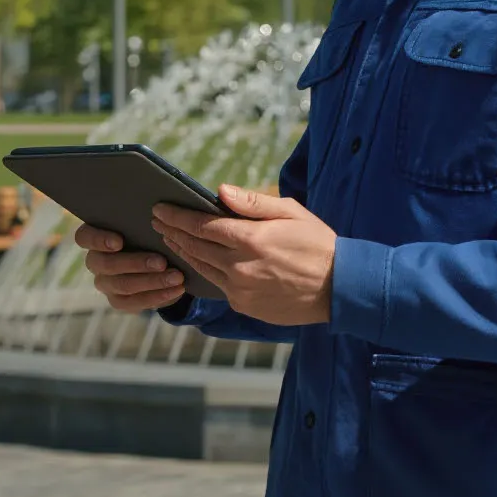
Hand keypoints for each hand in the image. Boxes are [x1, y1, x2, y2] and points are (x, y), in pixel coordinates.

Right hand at [76, 224, 186, 313]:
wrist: (158, 260)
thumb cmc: (148, 232)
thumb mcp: (144, 223)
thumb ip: (143, 219)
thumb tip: (161, 210)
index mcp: (94, 236)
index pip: (84, 237)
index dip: (98, 240)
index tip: (119, 242)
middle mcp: (95, 261)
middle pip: (106, 265)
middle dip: (136, 263)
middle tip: (162, 262)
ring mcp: (105, 283)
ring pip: (123, 285)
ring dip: (152, 281)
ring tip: (177, 277)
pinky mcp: (119, 300)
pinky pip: (134, 302)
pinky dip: (158, 296)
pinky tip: (177, 290)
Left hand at [153, 184, 336, 327]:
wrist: (339, 288)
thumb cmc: (318, 245)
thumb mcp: (292, 213)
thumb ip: (253, 203)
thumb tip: (220, 191)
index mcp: (251, 239)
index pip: (202, 225)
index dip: (178, 216)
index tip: (160, 209)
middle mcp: (240, 266)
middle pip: (195, 246)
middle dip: (173, 232)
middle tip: (158, 221)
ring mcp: (240, 289)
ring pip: (201, 267)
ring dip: (183, 251)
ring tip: (170, 239)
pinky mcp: (244, 305)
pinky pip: (217, 285)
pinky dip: (204, 271)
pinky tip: (196, 262)